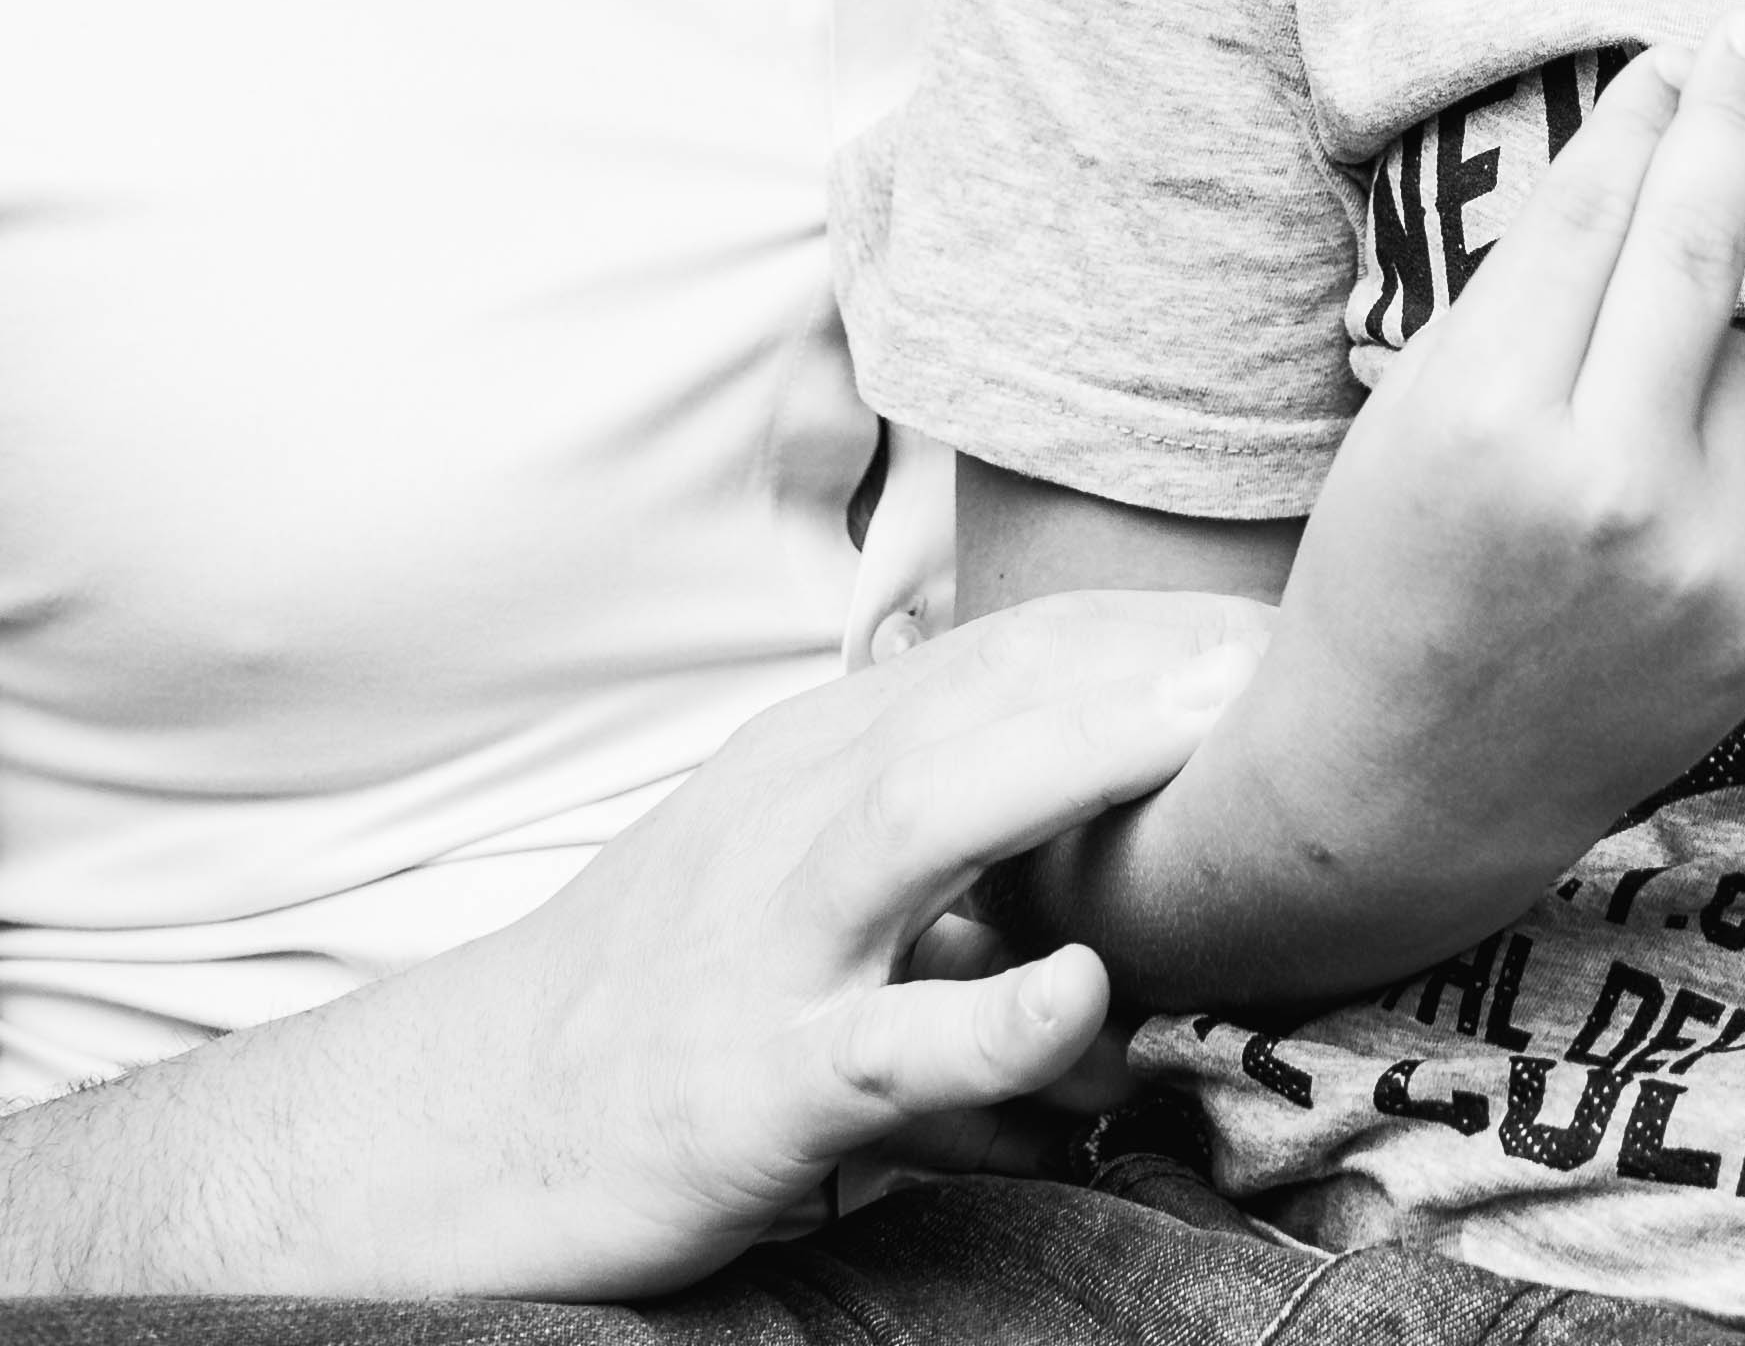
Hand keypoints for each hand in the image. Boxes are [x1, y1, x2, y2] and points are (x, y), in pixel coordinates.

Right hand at [487, 586, 1272, 1282]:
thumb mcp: (790, 882)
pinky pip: (887, 1052)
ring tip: (1214, 727)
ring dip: (1079, 763)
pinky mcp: (755, 1089)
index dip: (1133, 626)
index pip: (994, 658)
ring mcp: (768, 950)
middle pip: (979, 699)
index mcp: (811, 767)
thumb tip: (1095, 855)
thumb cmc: (653, 1004)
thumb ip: (937, 847)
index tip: (1265, 615)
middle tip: (1290, 645)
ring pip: (925, 822)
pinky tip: (1081, 997)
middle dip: (1138, 660)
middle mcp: (791, 825)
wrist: (454, 1130)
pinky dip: (989, 1023)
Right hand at [1217, 3, 1744, 894]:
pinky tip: (1658, 519)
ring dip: (1700, 361)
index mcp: (1490, 422)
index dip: (1640, 123)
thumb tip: (1657, 143)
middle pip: (1700, 254)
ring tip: (1609, 449)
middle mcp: (1609, 489)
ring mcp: (1703, 561)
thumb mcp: (1418, 410)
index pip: (1589, 221)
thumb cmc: (1389, 570)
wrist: (1405, 790)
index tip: (1682, 52)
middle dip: (1733, 127)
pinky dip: (1738, 457)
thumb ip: (1530, 293)